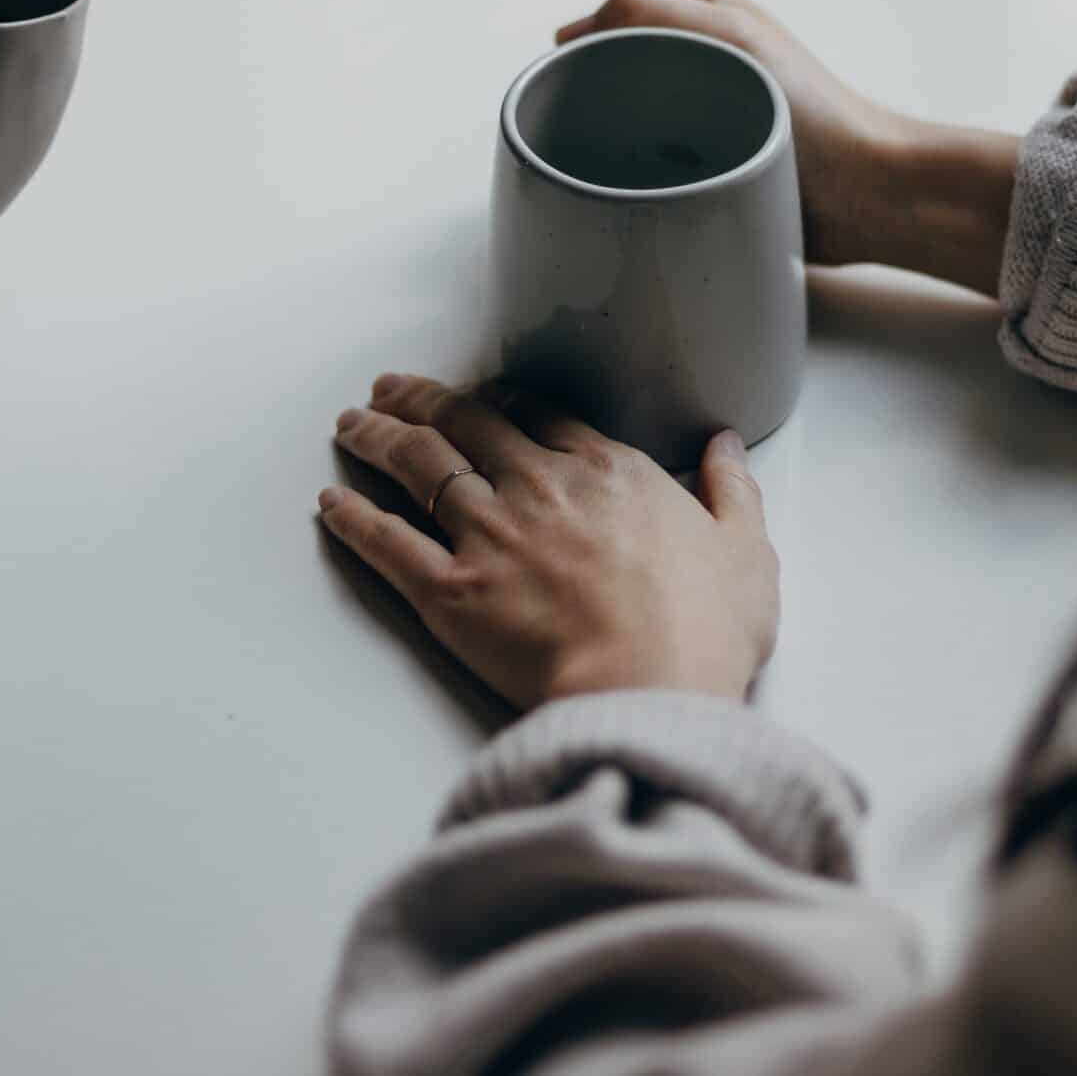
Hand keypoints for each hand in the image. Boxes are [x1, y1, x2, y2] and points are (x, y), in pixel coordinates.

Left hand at [319, 374, 778, 710]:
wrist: (651, 689)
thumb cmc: (704, 630)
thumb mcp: (746, 551)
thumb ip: (732, 491)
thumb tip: (726, 447)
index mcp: (607, 472)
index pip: (538, 416)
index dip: (499, 400)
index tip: (478, 395)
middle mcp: (539, 488)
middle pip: (465, 424)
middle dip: (422, 399)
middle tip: (391, 387)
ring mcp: (489, 535)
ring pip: (418, 466)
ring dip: (378, 438)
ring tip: (352, 423)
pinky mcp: (450, 592)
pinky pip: (387, 543)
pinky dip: (354, 519)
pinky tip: (330, 502)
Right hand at [559, 0, 1018, 295]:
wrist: (864, 194)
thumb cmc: (810, 111)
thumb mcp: (728, 33)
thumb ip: (647, 8)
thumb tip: (573, 31)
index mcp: (705, 11)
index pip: (613, 18)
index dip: (586, 52)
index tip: (573, 91)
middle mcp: (704, 56)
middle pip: (615, 71)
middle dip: (597, 101)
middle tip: (590, 137)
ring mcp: (707, 111)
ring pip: (629, 121)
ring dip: (617, 145)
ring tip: (616, 169)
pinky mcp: (712, 163)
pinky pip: (654, 165)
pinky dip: (640, 176)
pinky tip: (636, 193)